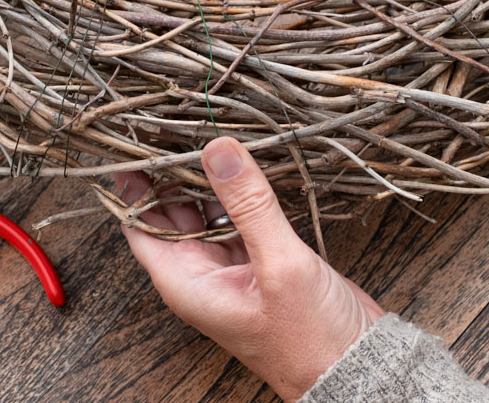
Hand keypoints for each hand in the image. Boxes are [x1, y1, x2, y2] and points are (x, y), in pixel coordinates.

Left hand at [117, 137, 383, 401]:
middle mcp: (201, 273)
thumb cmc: (310, 338)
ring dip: (205, 177)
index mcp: (186, 282)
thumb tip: (217, 149)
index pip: (139, 225)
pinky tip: (242, 161)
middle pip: (170, 212)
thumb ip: (248, 205)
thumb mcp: (279, 264)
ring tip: (202, 128)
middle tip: (169, 120)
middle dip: (168, 171)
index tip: (133, 138)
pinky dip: (238, 191)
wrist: (356, 366)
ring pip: (205, 210)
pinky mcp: (261, 258)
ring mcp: (231, 265)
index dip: (132, 183)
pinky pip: (238, 216)